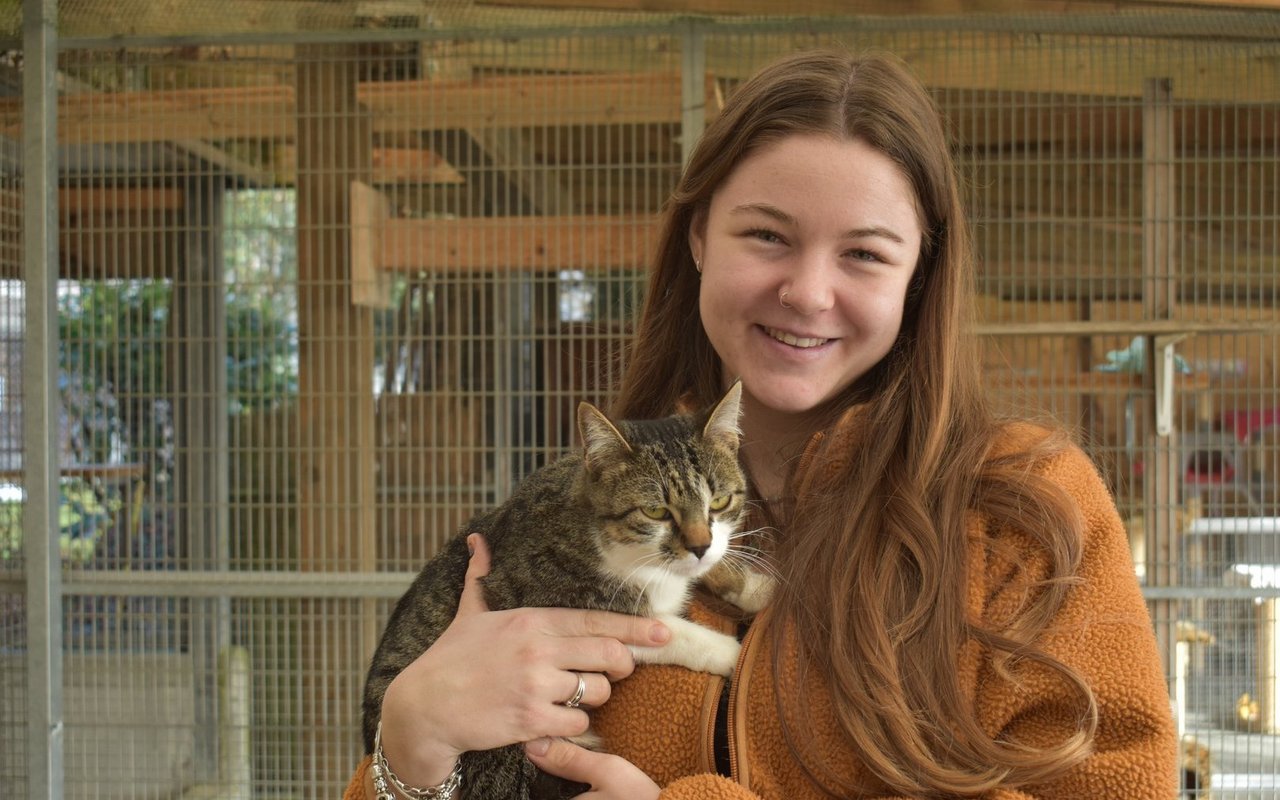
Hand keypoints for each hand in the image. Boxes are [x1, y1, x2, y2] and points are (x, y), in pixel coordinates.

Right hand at [376, 533, 671, 788]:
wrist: (422, 708)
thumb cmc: (449, 660)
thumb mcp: (467, 614)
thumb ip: (480, 578)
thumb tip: (476, 541)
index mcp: (530, 620)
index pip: (595, 621)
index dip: (634, 627)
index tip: (664, 632)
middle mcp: (538, 650)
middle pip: (608, 655)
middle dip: (621, 665)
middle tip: (616, 670)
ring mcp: (536, 686)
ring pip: (597, 691)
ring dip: (592, 697)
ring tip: (569, 695)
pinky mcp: (532, 719)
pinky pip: (578, 721)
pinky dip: (572, 723)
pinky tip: (551, 718)